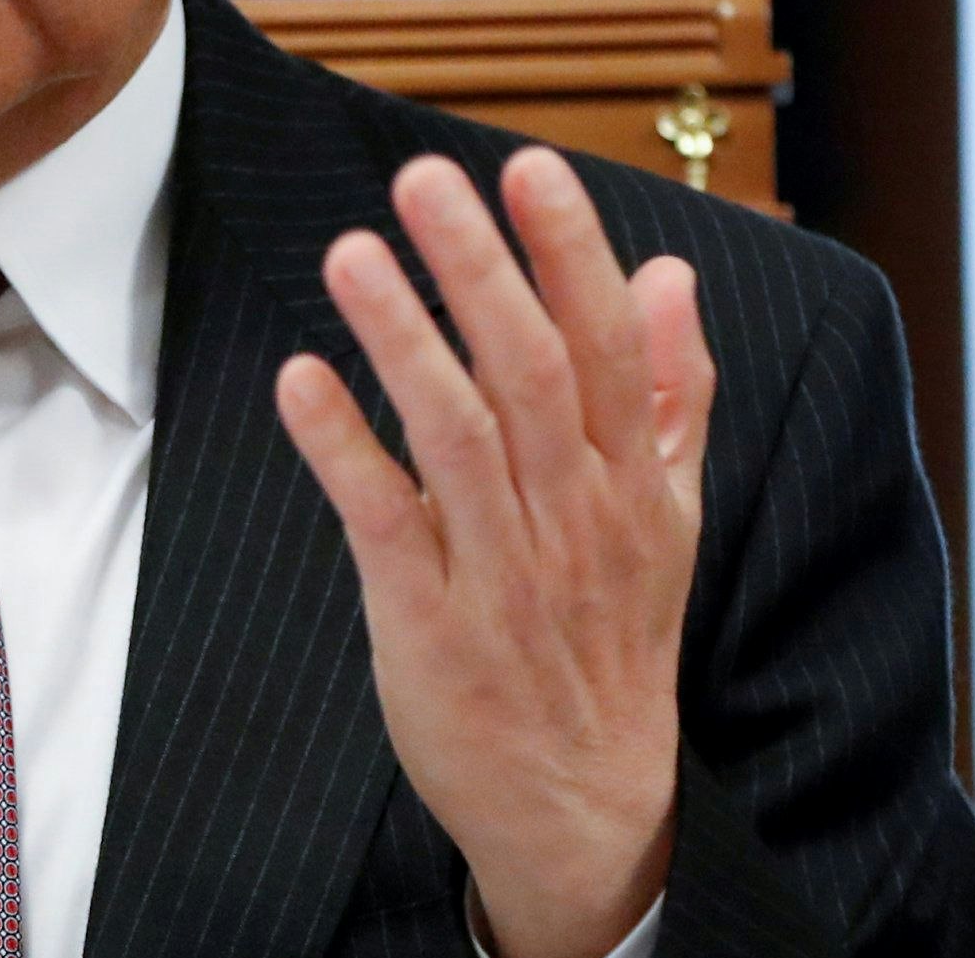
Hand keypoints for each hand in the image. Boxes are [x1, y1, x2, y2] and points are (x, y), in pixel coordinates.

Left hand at [275, 149, 715, 957]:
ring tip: (353, 252)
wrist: (588, 807)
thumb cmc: (615, 640)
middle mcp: (574, 517)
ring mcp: (502, 572)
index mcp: (633, 483)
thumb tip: (673, 273)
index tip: (530, 167)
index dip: (569, 252)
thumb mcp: (669, 518)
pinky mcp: (429, 625)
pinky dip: (343, 448)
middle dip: (478, 270)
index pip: (604, 345)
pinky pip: (385, 522)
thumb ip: (668, 393)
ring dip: (403, 339)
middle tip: (422, 179)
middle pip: (527, 372)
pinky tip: (300, 379)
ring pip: (454, 436)